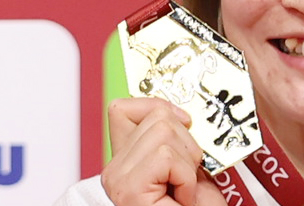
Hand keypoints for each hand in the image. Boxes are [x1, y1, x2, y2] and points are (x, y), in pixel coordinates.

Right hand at [101, 97, 226, 205]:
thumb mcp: (188, 168)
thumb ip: (178, 141)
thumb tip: (183, 113)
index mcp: (127, 161)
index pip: (124, 109)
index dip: (158, 106)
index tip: (184, 122)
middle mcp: (114, 169)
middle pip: (157, 116)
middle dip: (187, 144)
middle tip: (185, 178)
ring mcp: (118, 179)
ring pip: (165, 132)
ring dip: (188, 163)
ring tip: (183, 190)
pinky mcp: (128, 188)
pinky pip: (168, 156)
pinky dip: (186, 178)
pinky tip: (182, 198)